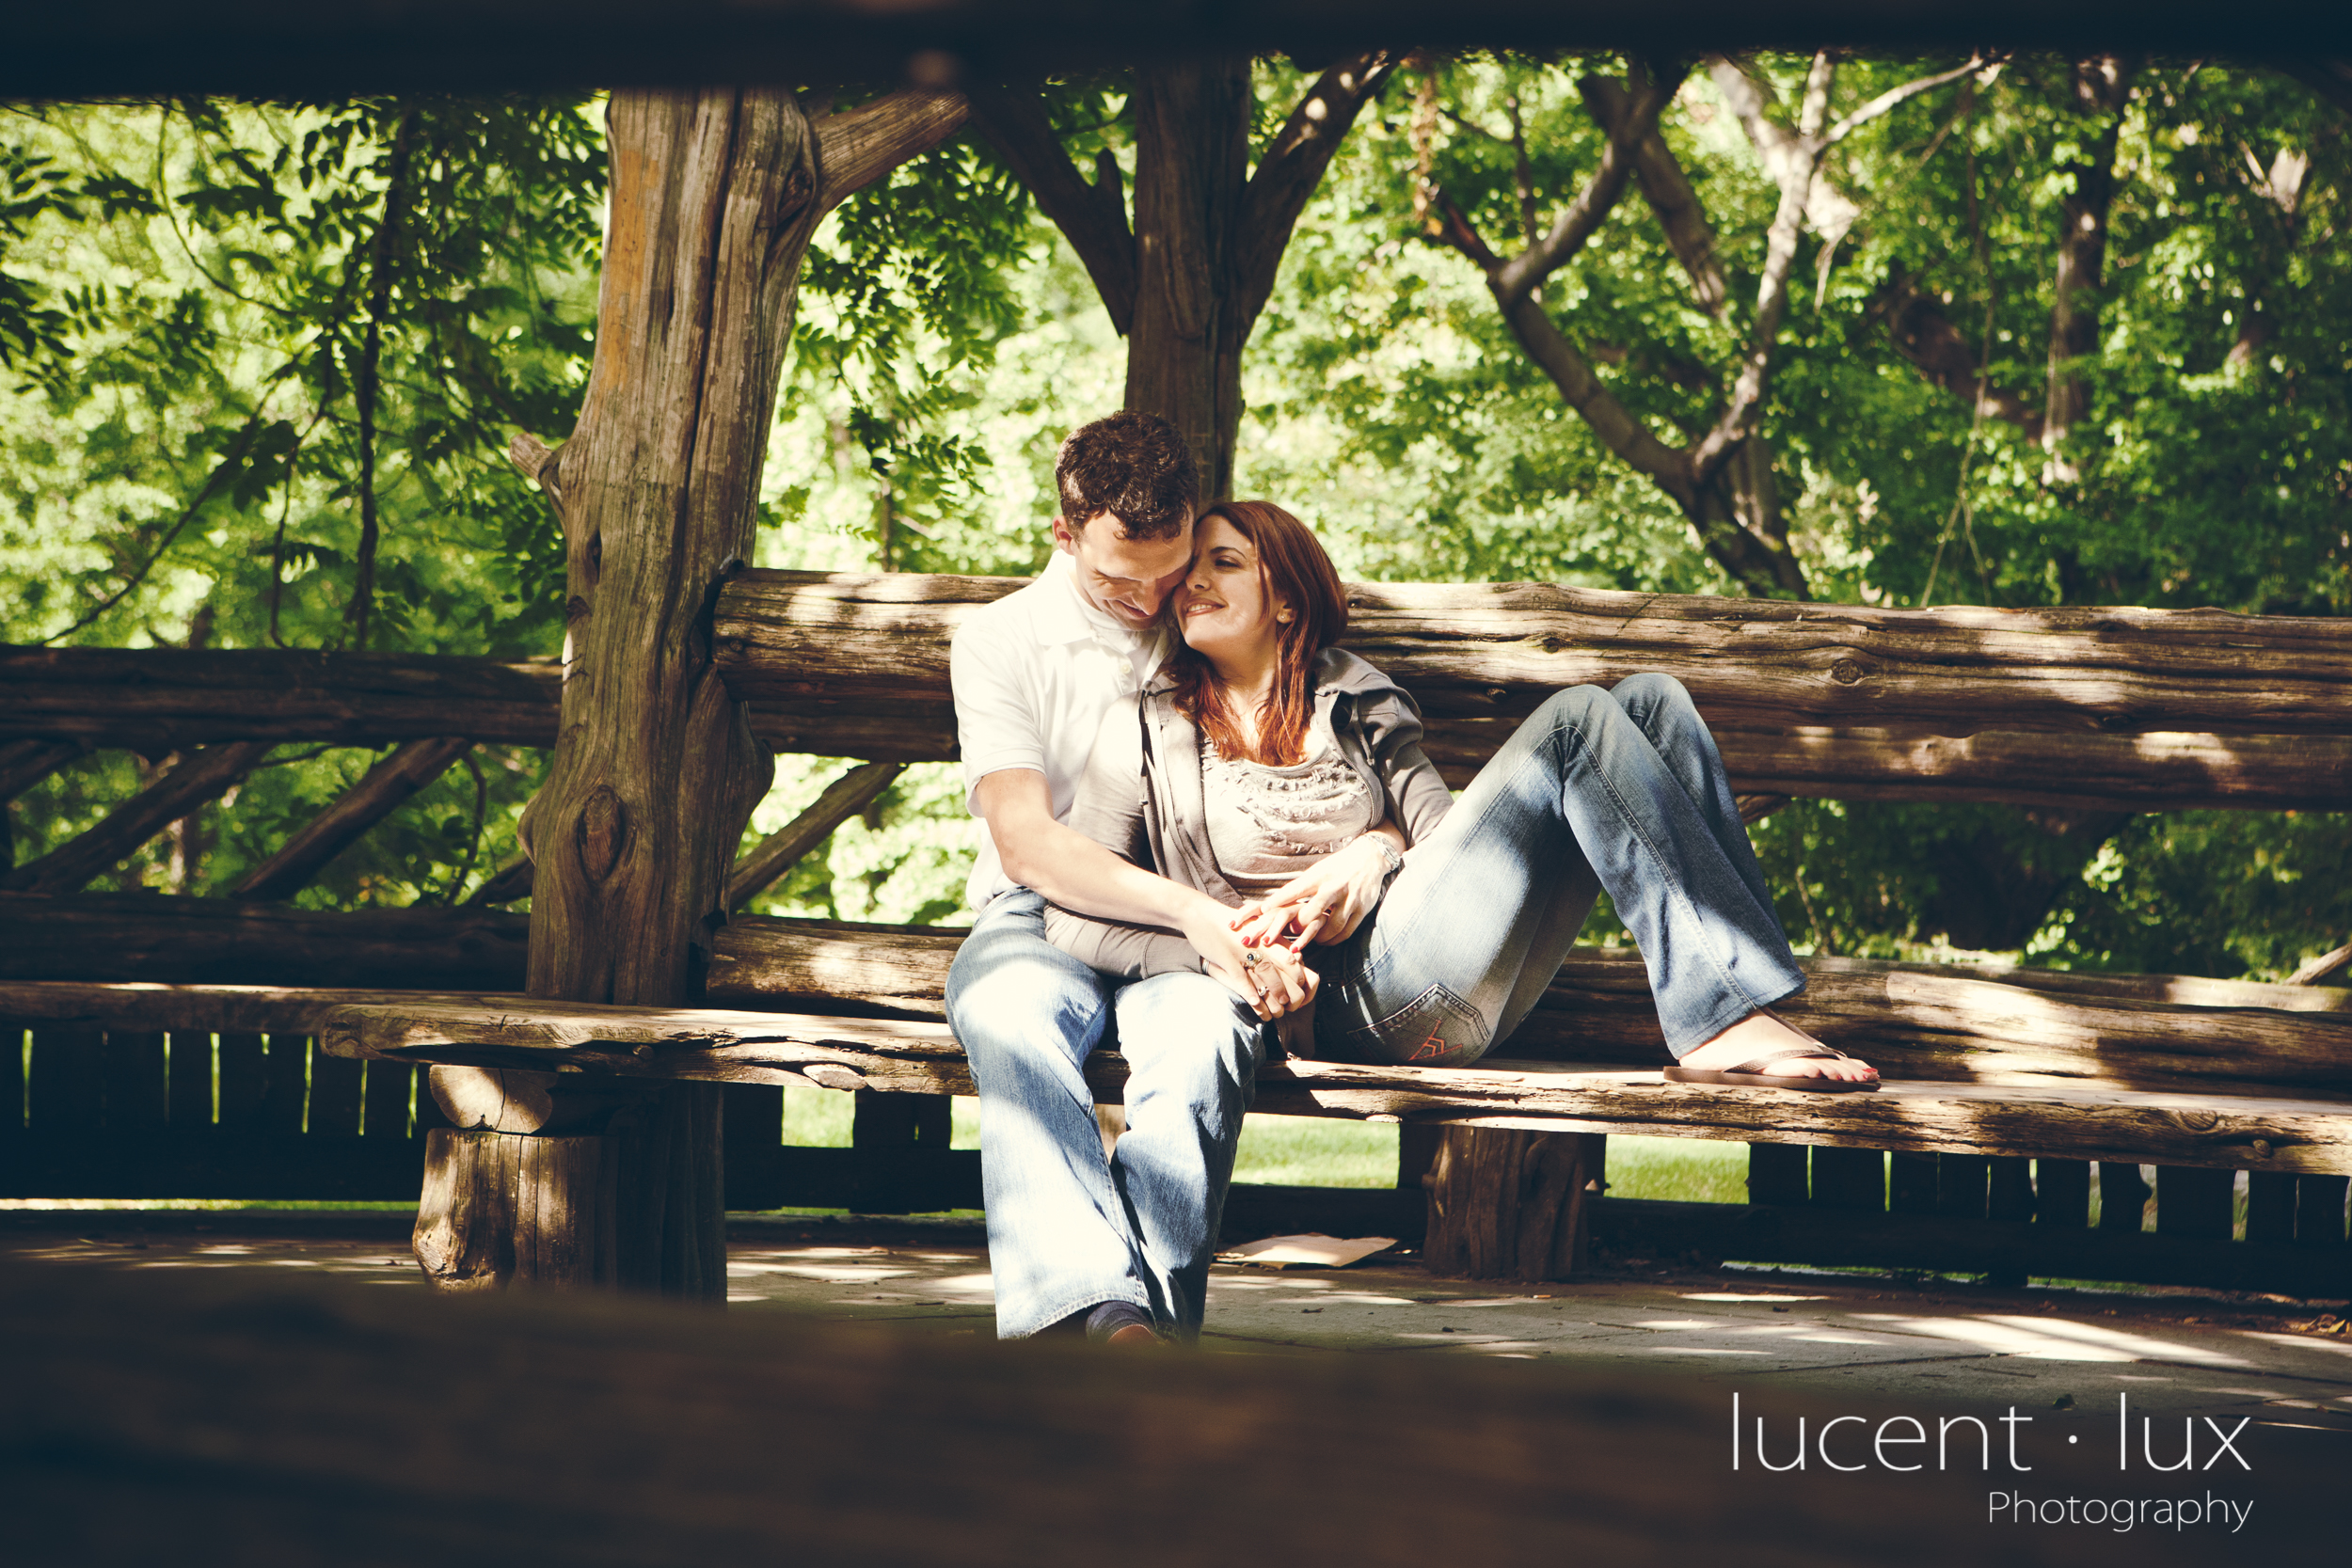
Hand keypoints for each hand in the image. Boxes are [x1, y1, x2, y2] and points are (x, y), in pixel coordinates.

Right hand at [1182, 899, 1317, 1019]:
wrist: (1201, 914)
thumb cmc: (1230, 926)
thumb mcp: (1254, 929)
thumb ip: (1272, 942)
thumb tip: (1294, 958)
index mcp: (1267, 935)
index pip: (1293, 958)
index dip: (1300, 977)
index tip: (1301, 991)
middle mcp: (1259, 942)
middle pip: (1285, 967)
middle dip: (1292, 988)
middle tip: (1293, 1005)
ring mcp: (1243, 949)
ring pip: (1266, 973)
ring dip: (1274, 993)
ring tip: (1279, 1010)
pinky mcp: (1226, 956)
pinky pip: (1240, 977)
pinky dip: (1249, 991)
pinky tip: (1255, 1003)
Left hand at [1230, 834, 1396, 952]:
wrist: (1369, 858)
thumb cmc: (1335, 868)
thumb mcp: (1317, 871)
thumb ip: (1300, 887)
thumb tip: (1274, 903)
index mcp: (1319, 875)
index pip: (1296, 888)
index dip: (1279, 899)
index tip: (1263, 909)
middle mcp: (1334, 886)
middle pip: (1314, 910)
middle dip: (1300, 924)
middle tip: (1291, 931)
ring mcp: (1350, 899)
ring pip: (1332, 926)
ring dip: (1318, 938)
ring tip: (1310, 940)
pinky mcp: (1362, 909)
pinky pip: (1346, 931)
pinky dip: (1334, 940)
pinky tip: (1325, 941)